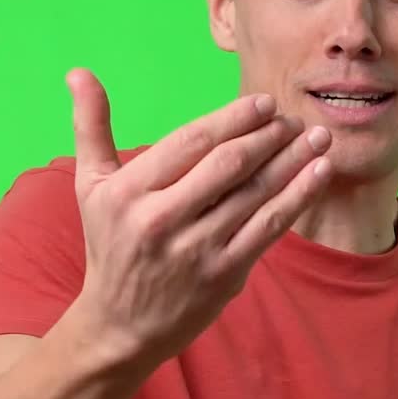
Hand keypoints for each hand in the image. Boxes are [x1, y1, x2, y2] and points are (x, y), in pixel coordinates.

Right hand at [66, 69, 332, 370]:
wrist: (120, 326)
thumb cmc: (110, 245)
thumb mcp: (90, 187)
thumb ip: (91, 127)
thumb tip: (79, 73)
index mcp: (128, 193)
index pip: (189, 143)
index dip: (232, 119)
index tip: (264, 103)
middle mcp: (161, 221)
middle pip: (227, 165)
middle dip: (268, 136)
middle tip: (294, 117)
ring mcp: (196, 250)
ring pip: (254, 194)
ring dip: (292, 160)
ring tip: (317, 137)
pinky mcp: (224, 274)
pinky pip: (269, 227)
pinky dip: (298, 196)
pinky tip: (318, 172)